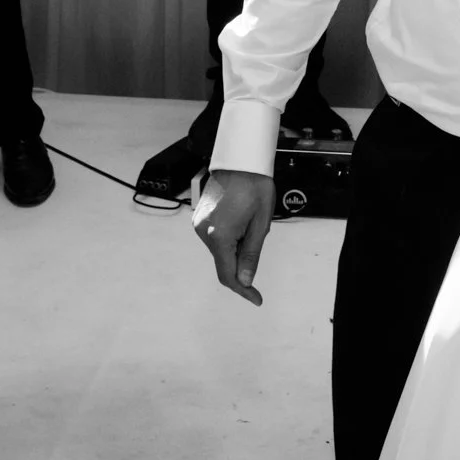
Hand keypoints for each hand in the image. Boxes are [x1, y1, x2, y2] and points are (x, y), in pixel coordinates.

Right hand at [192, 169, 274, 305]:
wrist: (240, 160)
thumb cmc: (255, 187)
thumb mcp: (260, 224)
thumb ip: (251, 255)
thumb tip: (245, 281)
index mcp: (219, 236)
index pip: (228, 275)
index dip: (243, 290)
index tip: (256, 299)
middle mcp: (203, 232)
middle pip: (223, 262)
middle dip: (242, 262)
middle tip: (258, 238)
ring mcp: (199, 224)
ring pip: (219, 250)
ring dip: (235, 248)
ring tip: (251, 222)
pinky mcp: (199, 217)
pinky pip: (214, 237)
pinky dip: (228, 239)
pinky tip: (241, 220)